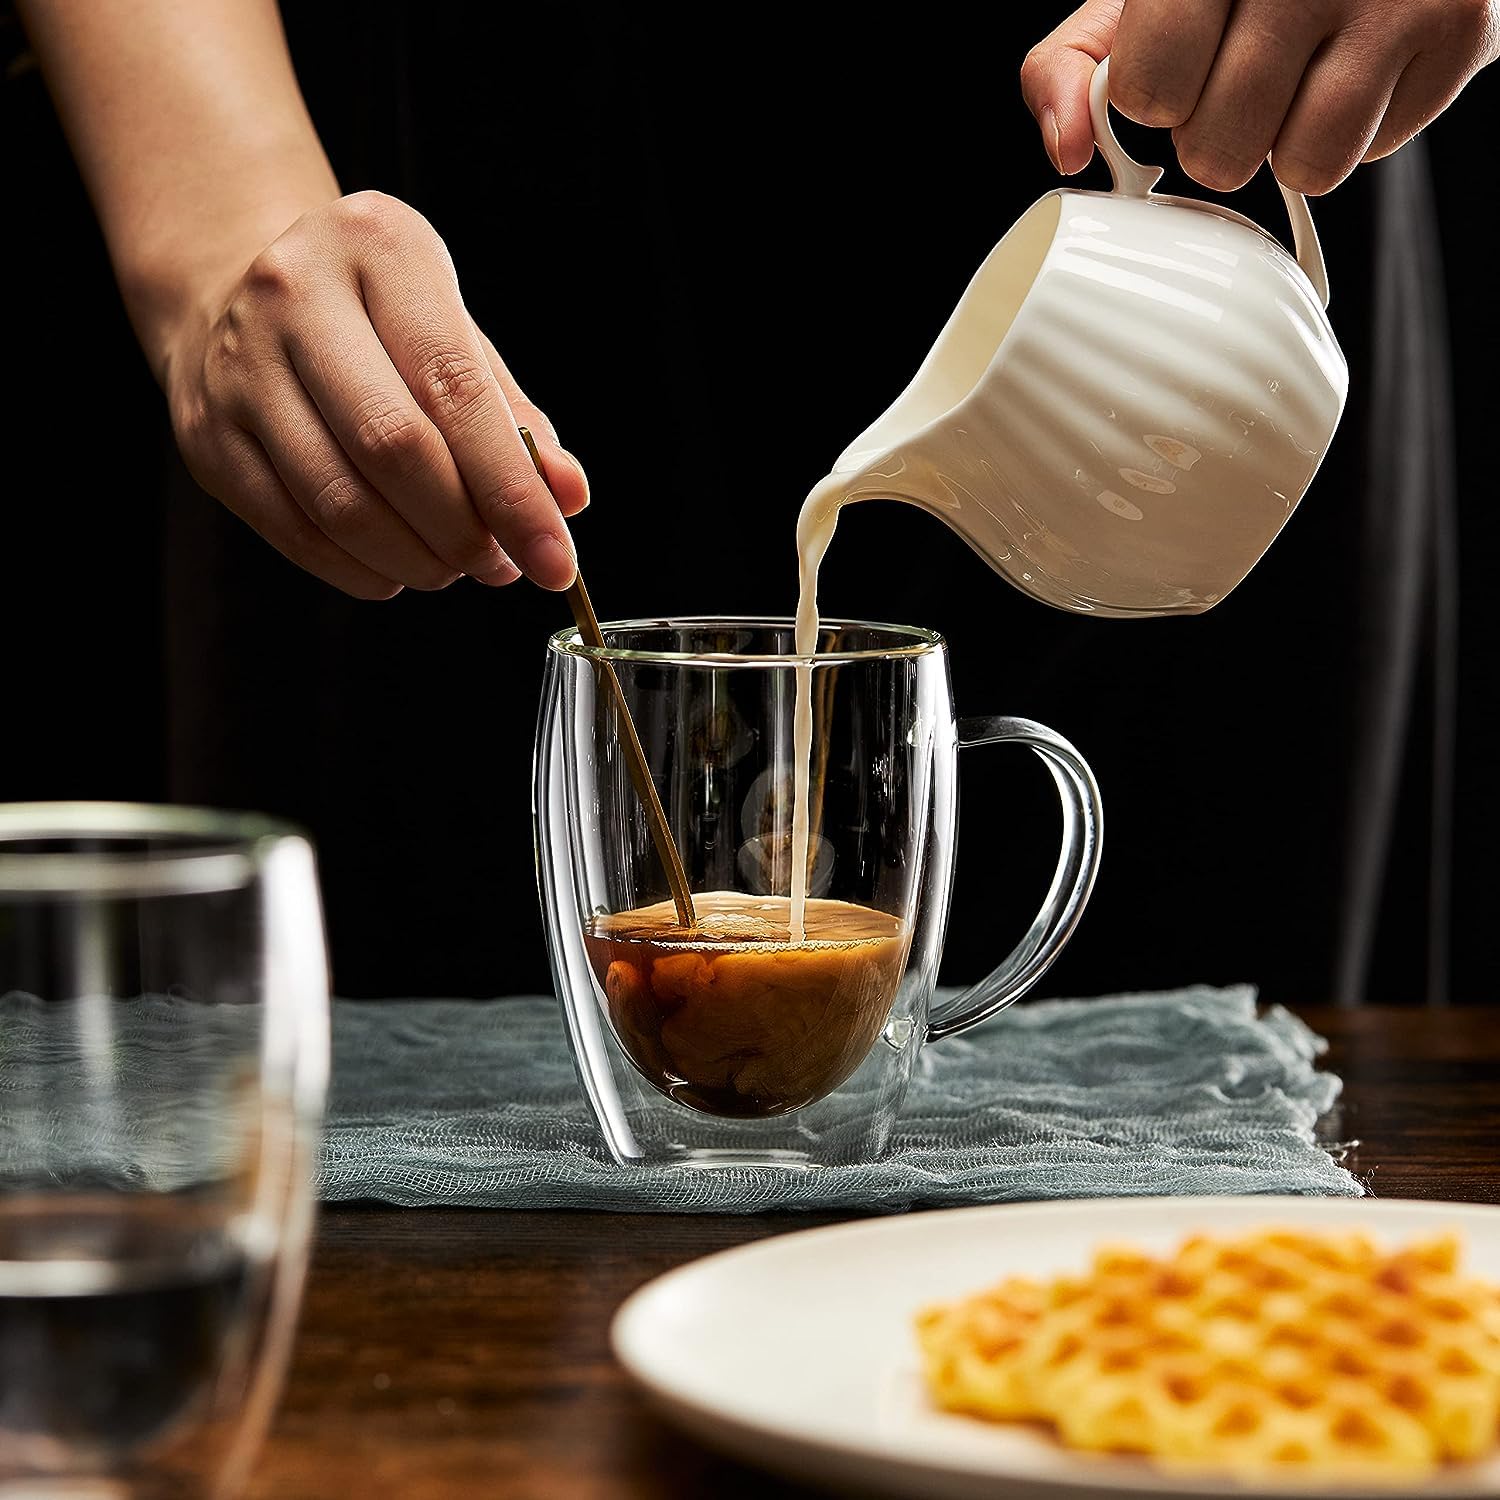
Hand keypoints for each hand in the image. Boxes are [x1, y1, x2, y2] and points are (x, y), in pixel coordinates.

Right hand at [160, 191, 587, 598]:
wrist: (235, 286)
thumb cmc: (377, 321)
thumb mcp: (456, 336)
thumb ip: (515, 419)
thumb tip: (568, 498)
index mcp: (380, 247)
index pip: (455, 388)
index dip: (512, 490)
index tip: (554, 559)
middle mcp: (293, 292)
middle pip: (393, 447)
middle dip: (463, 531)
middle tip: (500, 567)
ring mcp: (237, 364)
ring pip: (339, 501)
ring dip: (415, 559)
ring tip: (453, 567)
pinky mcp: (205, 433)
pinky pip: (293, 530)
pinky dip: (359, 570)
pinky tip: (395, 570)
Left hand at [1021, 0, 1498, 194]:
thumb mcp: (1142, 2)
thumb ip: (1075, 68)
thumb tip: (1065, 151)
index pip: (1148, 88)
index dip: (1158, 100)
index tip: (1180, 69)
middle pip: (1218, 148)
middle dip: (1219, 137)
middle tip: (1245, 82)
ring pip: (1302, 165)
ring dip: (1288, 148)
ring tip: (1299, 83)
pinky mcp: (1456, 29)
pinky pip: (1370, 154)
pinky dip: (1357, 133)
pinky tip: (1358, 69)